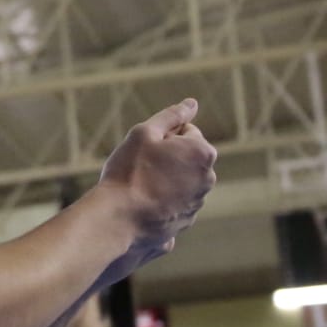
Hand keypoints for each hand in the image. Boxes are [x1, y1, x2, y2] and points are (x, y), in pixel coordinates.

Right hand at [99, 99, 216, 260]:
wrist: (118, 219)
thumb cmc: (130, 172)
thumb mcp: (145, 133)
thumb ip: (171, 116)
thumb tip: (192, 104)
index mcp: (203, 153)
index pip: (185, 131)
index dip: (162, 137)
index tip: (145, 149)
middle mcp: (208, 179)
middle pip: (185, 157)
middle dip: (167, 158)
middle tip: (140, 167)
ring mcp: (197, 204)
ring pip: (179, 181)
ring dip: (163, 180)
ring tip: (138, 188)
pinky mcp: (184, 222)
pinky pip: (171, 204)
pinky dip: (159, 202)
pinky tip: (140, 205)